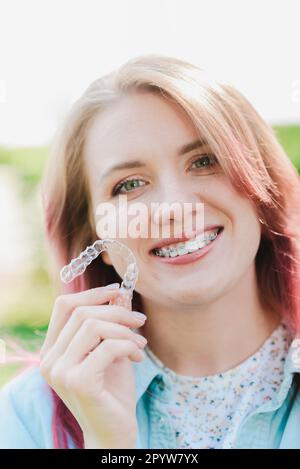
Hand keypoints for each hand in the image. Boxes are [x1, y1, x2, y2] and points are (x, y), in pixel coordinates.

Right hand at [39, 285, 147, 447]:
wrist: (114, 432)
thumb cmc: (112, 391)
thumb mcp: (112, 349)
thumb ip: (111, 323)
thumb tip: (120, 292)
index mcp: (52, 350)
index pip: (64, 306)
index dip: (92, 293)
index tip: (118, 292)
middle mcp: (49, 360)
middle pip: (81, 313)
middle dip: (116, 312)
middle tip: (140, 320)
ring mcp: (61, 372)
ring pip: (93, 326)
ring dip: (124, 330)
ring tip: (140, 344)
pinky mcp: (78, 382)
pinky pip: (107, 347)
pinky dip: (128, 346)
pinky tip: (138, 357)